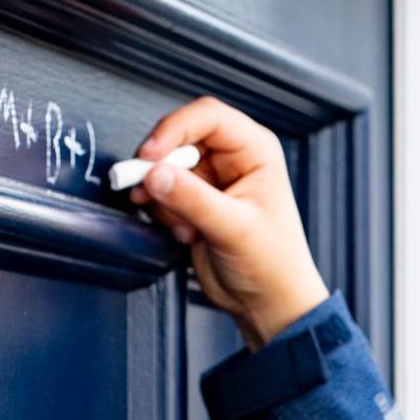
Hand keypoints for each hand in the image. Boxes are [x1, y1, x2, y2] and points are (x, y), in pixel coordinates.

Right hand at [130, 97, 329, 350]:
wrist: (268, 302)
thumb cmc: (273, 264)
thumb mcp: (234, 228)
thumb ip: (192, 198)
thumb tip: (154, 173)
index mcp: (255, 150)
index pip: (207, 116)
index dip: (174, 130)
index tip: (150, 156)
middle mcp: (232, 158)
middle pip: (178, 138)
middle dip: (159, 167)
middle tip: (147, 192)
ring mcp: (211, 179)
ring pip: (164, 167)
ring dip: (162, 196)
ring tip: (181, 225)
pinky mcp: (193, 201)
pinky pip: (161, 191)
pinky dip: (162, 212)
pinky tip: (184, 234)